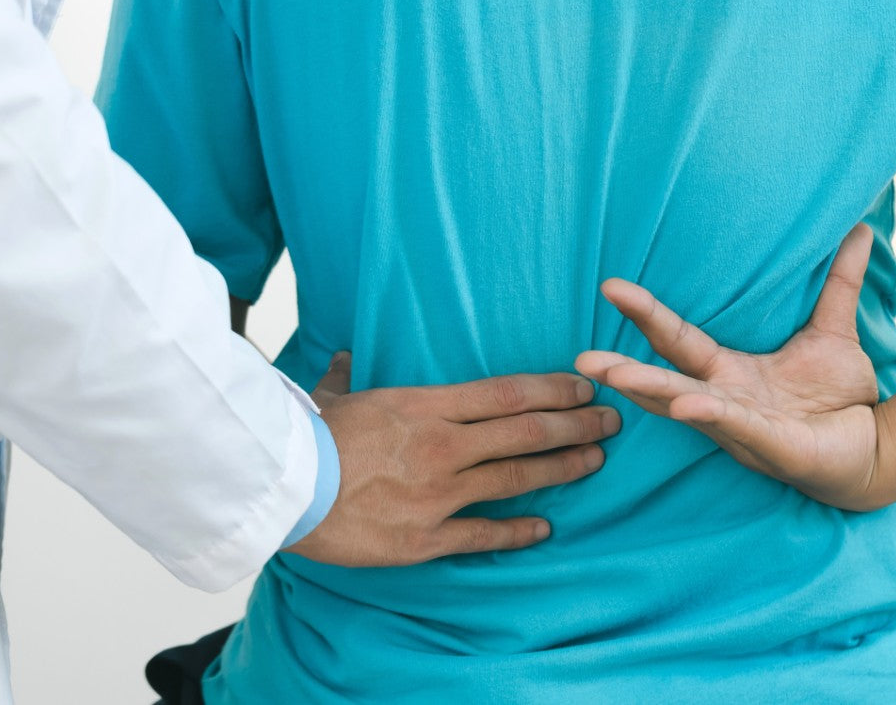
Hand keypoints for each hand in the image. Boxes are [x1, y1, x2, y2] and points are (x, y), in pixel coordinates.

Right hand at [287, 355, 619, 564]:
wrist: (283, 489)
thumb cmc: (306, 438)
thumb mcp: (331, 397)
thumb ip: (346, 377)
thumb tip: (343, 357)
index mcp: (427, 406)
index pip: (508, 393)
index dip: (553, 390)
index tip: (583, 386)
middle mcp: (444, 446)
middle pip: (526, 431)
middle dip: (576, 424)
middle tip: (612, 420)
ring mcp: (440, 493)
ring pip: (517, 476)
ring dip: (563, 467)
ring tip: (596, 461)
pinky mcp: (426, 536)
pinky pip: (484, 532)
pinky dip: (519, 531)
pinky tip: (546, 528)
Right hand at [575, 225, 889, 510]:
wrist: (879, 447)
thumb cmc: (841, 398)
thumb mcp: (834, 332)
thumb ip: (838, 283)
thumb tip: (860, 228)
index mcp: (729, 373)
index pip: (677, 339)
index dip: (645, 314)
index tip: (609, 285)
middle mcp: (725, 401)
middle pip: (666, 380)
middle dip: (625, 369)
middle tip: (582, 357)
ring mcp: (745, 429)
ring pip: (690, 409)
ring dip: (653, 392)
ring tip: (616, 375)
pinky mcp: (776, 448)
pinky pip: (741, 429)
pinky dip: (715, 416)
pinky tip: (690, 404)